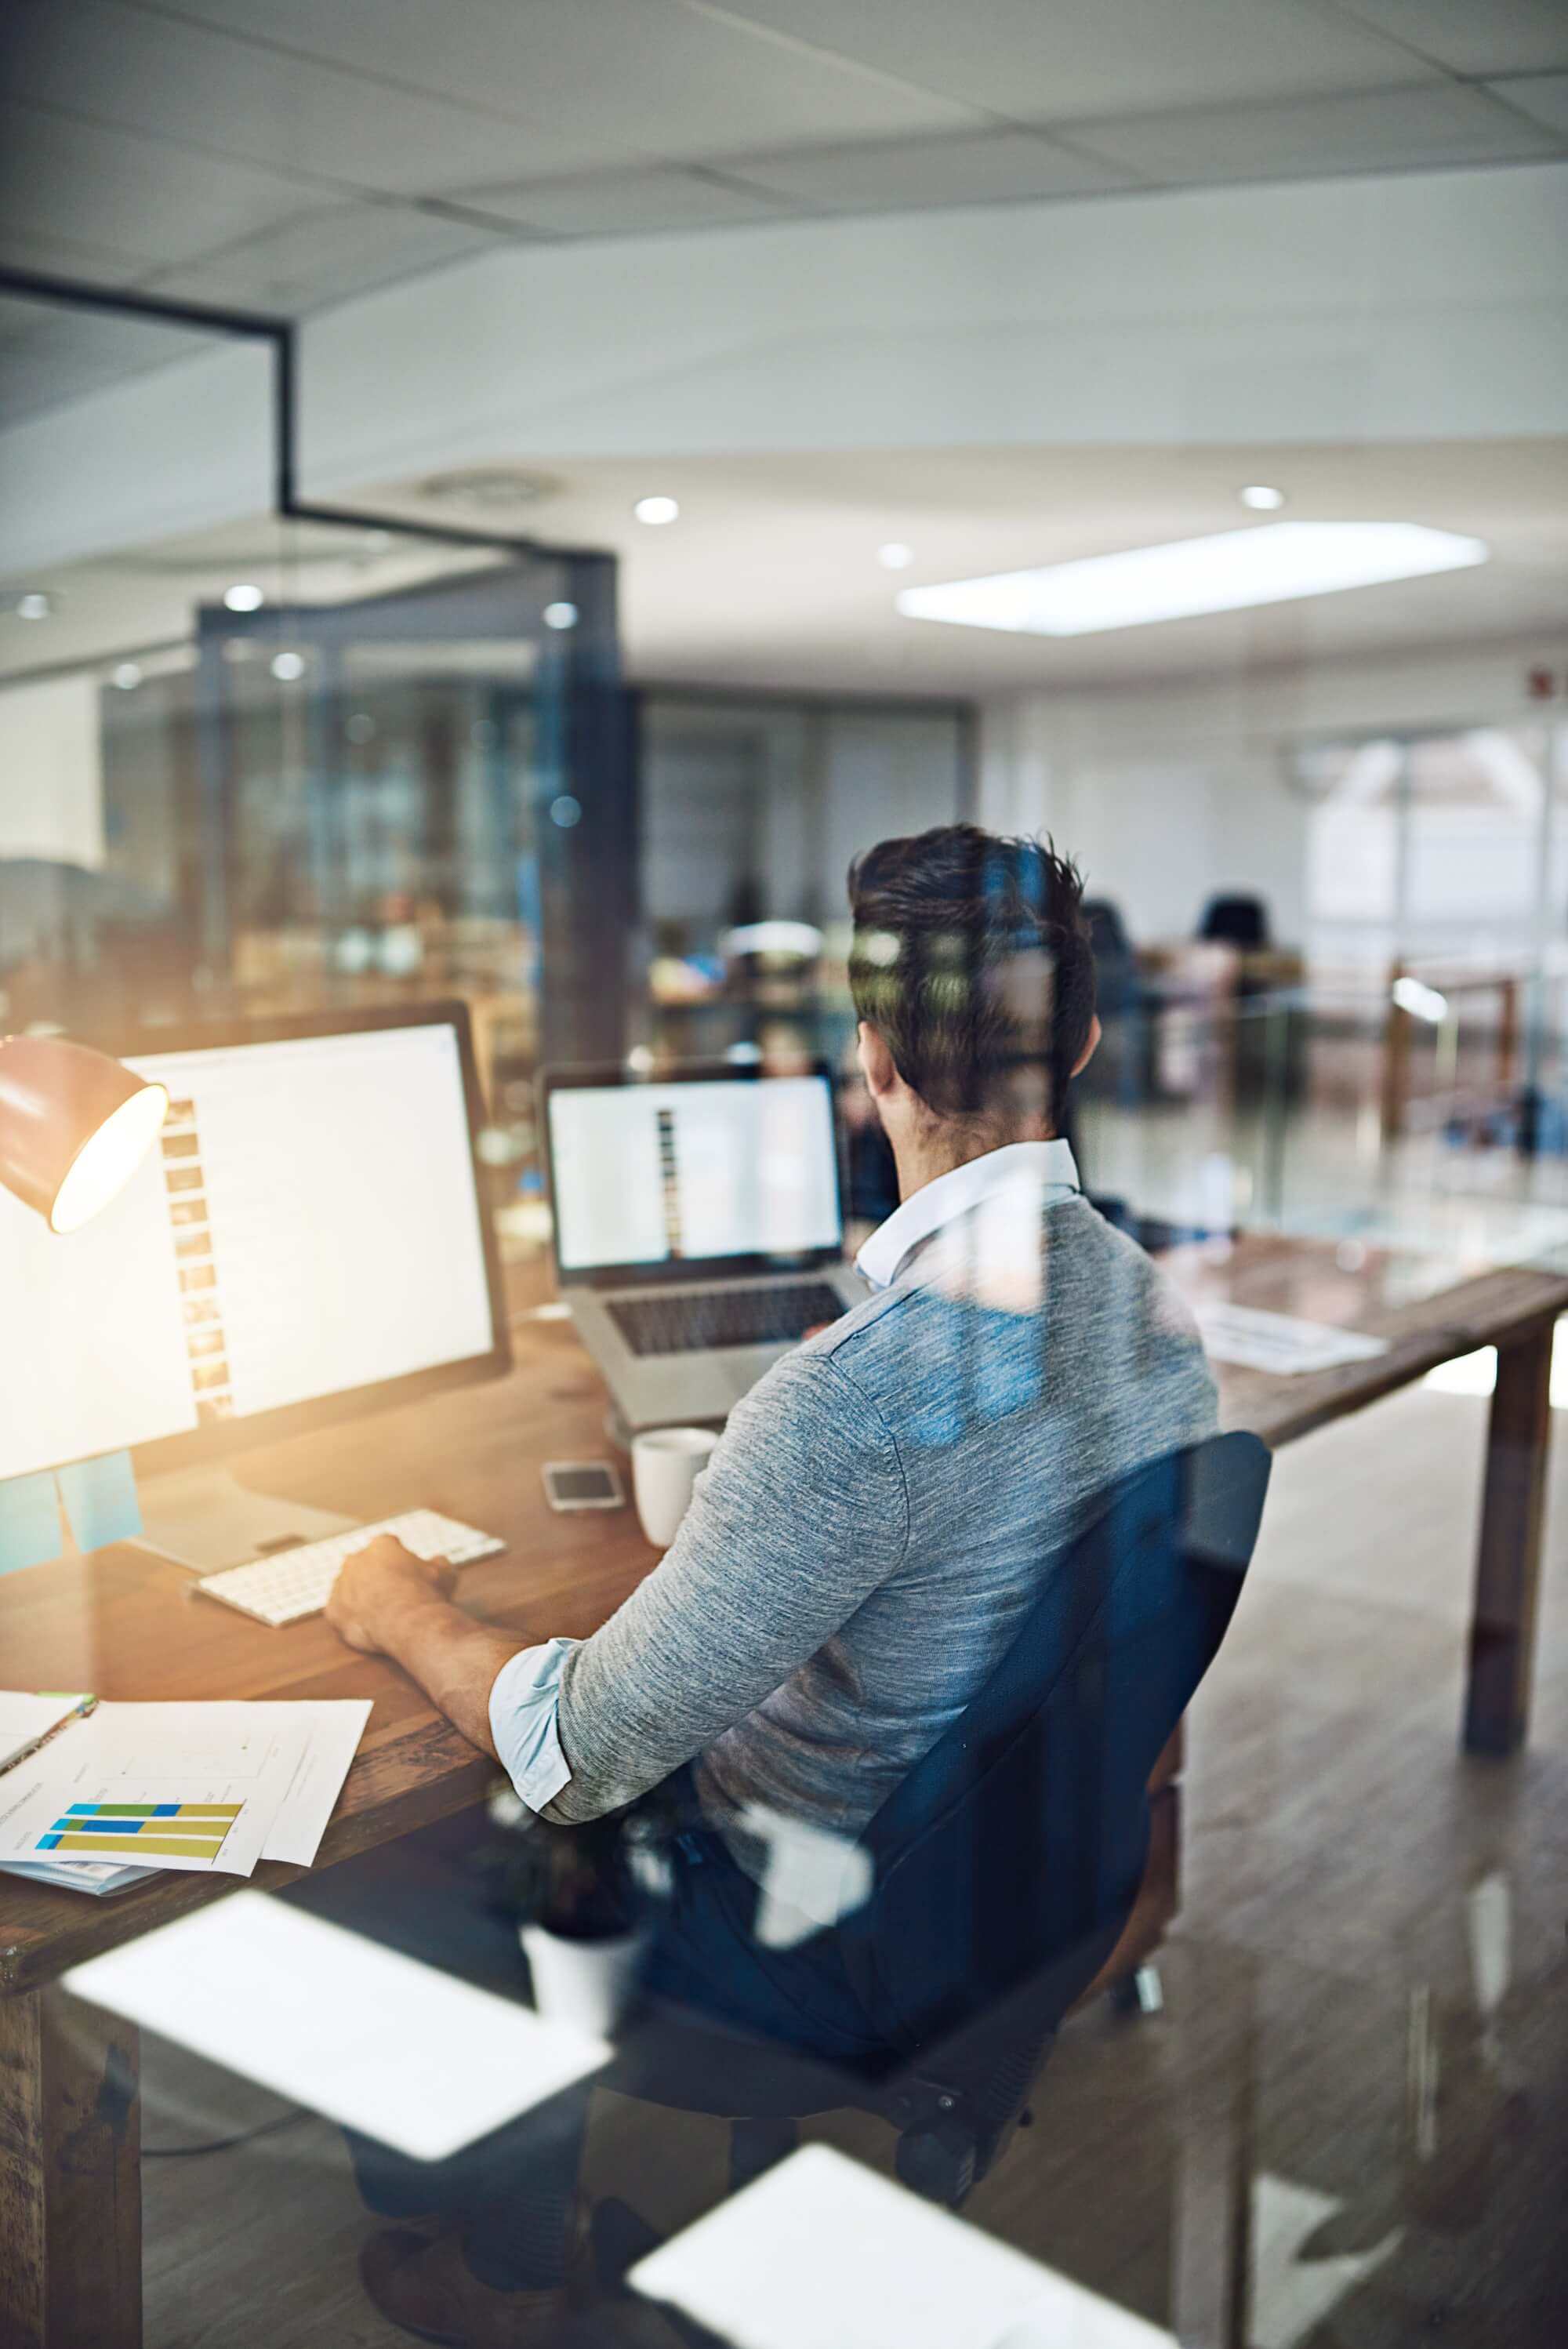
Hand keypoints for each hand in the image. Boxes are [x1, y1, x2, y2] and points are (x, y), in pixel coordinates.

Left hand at [325, 1535, 456, 1654]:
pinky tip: (367, 1625)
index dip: (398, 1559)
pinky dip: (351, 1618)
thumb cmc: (429, 1595)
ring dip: (360, 1596)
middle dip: (375, 1576)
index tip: (406, 1573)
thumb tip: (438, 1561)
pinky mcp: (333, 1610)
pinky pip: (340, 1612)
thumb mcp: (445, 1572)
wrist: (413, 1625)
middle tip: (392, 1593)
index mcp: (381, 1545)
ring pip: (348, 1588)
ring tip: (379, 1612)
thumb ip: (437, 1562)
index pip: (387, 1546)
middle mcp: (356, 1560)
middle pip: (364, 1565)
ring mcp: (341, 1585)